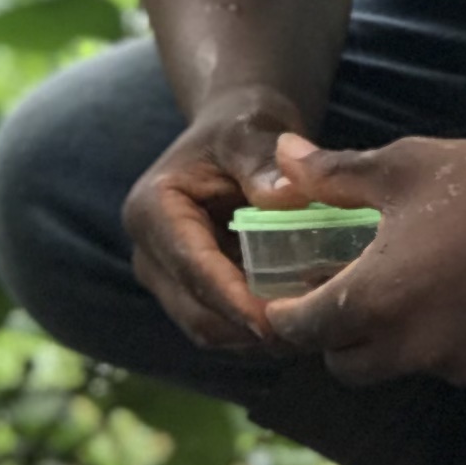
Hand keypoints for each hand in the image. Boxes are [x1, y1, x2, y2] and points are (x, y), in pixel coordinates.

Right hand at [120, 86, 307, 354]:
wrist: (235, 138)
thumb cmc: (241, 127)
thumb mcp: (251, 130)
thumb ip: (262, 160)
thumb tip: (282, 196)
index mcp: (152, 212)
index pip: (192, 268)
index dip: (233, 301)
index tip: (276, 323)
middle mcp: (150, 254)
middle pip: (197, 312)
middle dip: (250, 328)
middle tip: (313, 330)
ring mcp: (168, 279)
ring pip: (210, 329)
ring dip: (258, 336)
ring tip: (315, 326)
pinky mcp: (192, 295)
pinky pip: (224, 327)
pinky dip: (260, 330)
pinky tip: (305, 319)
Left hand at [256, 126, 465, 386]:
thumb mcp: (402, 166)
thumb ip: (332, 175)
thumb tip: (282, 159)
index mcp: (376, 299)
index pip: (301, 333)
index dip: (282, 317)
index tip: (281, 298)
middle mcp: (412, 346)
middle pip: (346, 365)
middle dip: (334, 337)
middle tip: (340, 293)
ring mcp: (459, 362)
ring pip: (400, 366)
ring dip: (388, 339)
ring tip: (404, 287)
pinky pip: (450, 362)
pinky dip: (439, 339)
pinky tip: (456, 294)